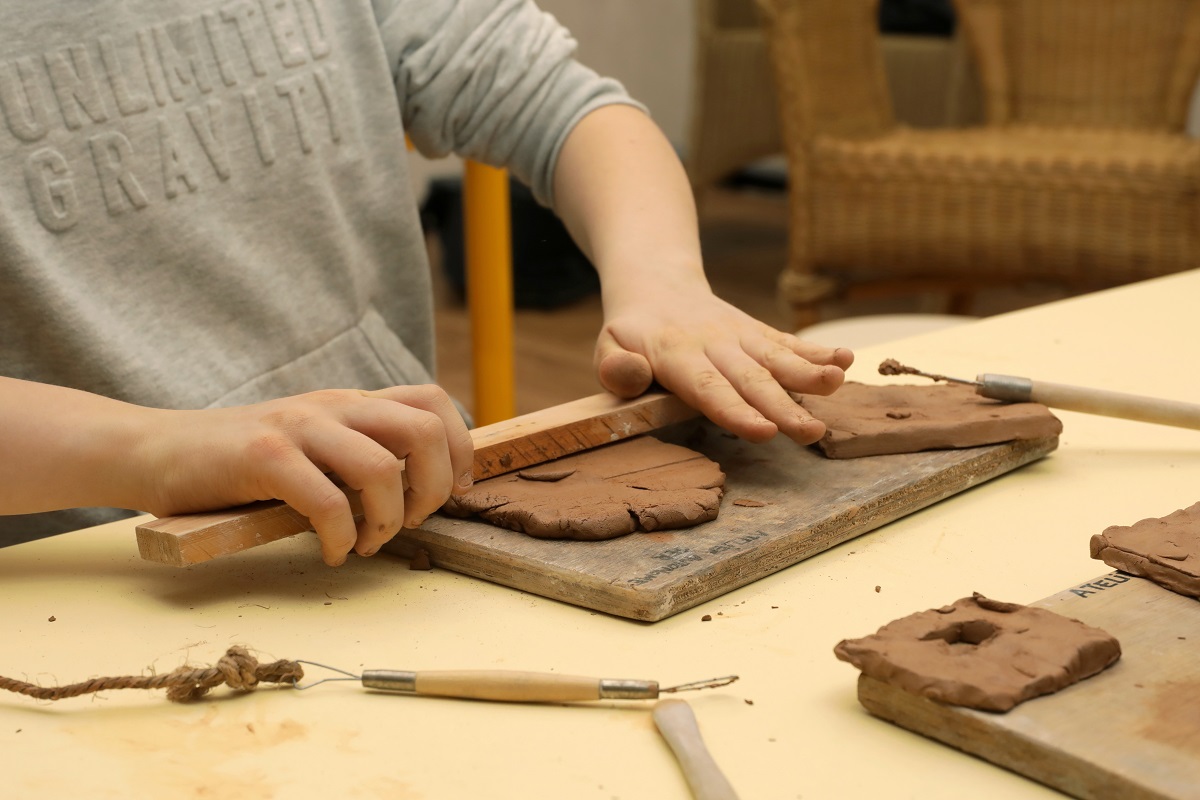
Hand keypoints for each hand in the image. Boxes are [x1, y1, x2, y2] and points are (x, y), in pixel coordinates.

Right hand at [138, 385, 473, 565]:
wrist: (158, 451)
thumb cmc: (240, 462)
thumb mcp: (312, 444)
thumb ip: (357, 453)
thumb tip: (417, 491)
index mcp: (350, 403)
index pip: (433, 403)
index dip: (460, 447)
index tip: (455, 492)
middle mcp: (333, 406)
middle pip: (425, 430)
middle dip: (435, 488)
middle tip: (410, 523)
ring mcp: (299, 426)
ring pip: (383, 468)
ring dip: (388, 519)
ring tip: (365, 544)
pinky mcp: (264, 455)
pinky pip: (327, 501)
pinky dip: (340, 538)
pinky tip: (329, 553)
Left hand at [593, 282, 852, 444]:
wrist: (657, 286)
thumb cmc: (631, 334)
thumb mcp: (607, 347)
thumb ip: (615, 367)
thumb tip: (629, 376)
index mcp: (675, 354)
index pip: (707, 387)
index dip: (736, 411)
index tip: (763, 432)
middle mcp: (715, 344)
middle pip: (752, 379)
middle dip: (783, 406)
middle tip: (810, 432)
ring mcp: (741, 336)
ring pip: (777, 357)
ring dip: (810, 373)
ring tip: (838, 384)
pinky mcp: (758, 333)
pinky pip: (788, 343)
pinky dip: (817, 352)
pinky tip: (846, 361)